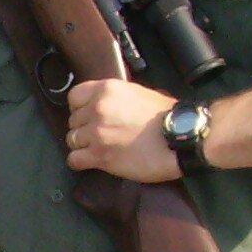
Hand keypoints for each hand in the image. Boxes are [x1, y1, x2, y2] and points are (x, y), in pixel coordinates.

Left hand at [63, 77, 180, 182]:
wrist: (179, 137)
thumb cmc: (167, 116)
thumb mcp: (139, 93)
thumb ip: (116, 97)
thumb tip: (105, 103)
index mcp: (107, 89)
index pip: (74, 96)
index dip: (80, 108)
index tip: (88, 115)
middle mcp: (97, 108)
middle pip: (73, 120)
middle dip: (84, 128)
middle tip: (99, 135)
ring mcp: (96, 132)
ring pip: (71, 140)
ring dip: (83, 145)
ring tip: (99, 148)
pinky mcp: (99, 155)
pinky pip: (74, 159)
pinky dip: (81, 162)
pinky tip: (92, 161)